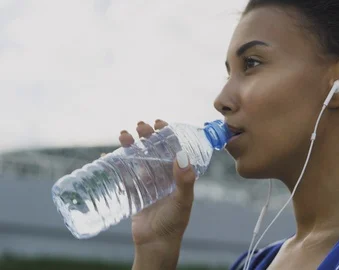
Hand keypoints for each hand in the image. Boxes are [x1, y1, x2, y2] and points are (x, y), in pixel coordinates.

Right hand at [118, 120, 196, 247]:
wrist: (155, 244)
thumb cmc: (173, 223)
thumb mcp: (182, 201)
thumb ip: (185, 180)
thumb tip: (182, 156)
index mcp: (178, 175)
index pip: (174, 148)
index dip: (167, 134)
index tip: (159, 123)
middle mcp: (164, 176)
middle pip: (155, 150)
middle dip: (147, 136)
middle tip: (140, 126)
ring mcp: (148, 183)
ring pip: (139, 159)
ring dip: (131, 146)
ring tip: (123, 135)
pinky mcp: (134, 192)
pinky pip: (124, 174)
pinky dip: (116, 163)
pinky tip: (108, 155)